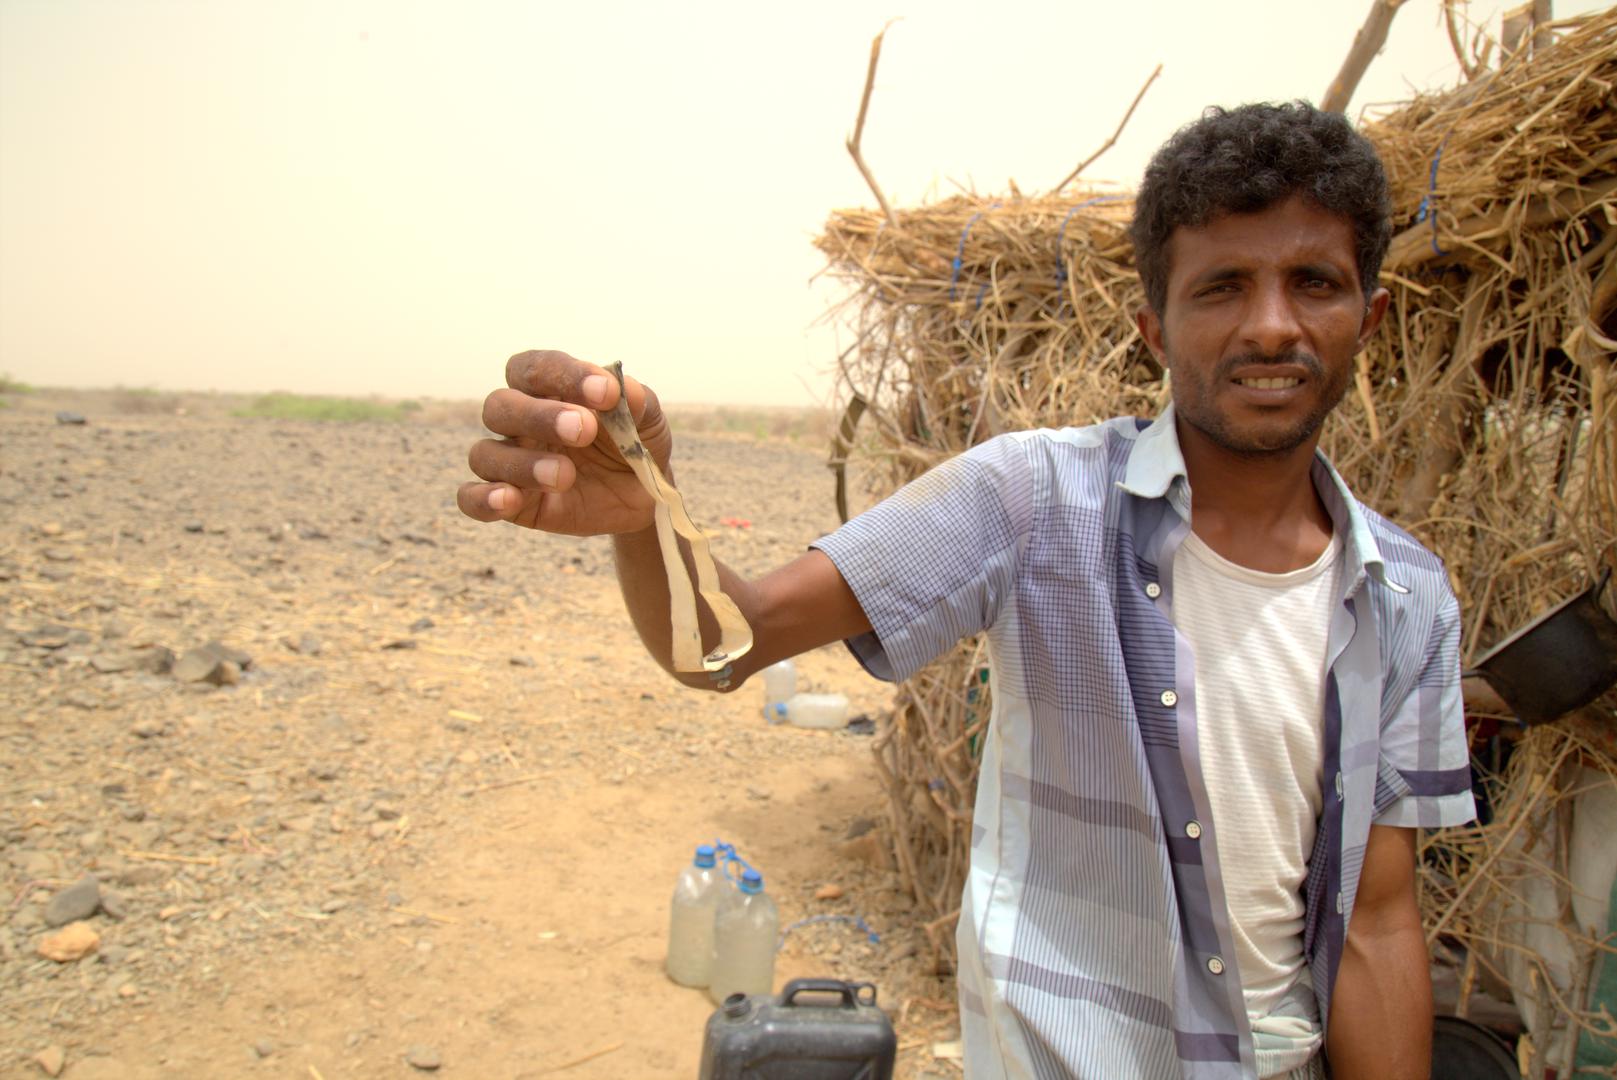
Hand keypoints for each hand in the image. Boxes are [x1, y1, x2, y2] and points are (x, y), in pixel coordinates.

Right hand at [457, 350, 671, 535]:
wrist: (643, 497)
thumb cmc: (635, 444)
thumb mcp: (647, 420)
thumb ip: (637, 401)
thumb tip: (621, 387)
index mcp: (548, 389)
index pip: (534, 368)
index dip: (564, 374)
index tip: (606, 392)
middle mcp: (520, 421)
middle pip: (501, 406)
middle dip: (540, 417)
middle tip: (584, 430)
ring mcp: (510, 462)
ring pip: (485, 453)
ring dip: (522, 464)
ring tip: (565, 475)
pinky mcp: (512, 502)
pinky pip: (472, 498)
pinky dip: (483, 499)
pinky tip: (509, 500)